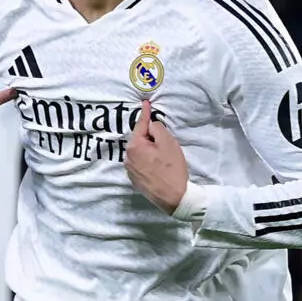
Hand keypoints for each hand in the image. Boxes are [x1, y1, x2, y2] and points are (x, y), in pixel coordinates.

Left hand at [125, 100, 188, 214]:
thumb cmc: (172, 168)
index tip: (145, 103)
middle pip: (139, 139)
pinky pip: (140, 163)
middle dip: (149, 136)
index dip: (145, 113)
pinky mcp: (135, 179)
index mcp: (134, 145)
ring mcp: (130, 169)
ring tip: (163, 157)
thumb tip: (151, 125)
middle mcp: (127, 157)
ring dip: (148, 149)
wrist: (174, 197)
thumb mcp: (168, 143)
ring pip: (139, 151)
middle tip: (165, 142)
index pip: (140, 124)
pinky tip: (158, 166)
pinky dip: (147, 160)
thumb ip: (157, 129)